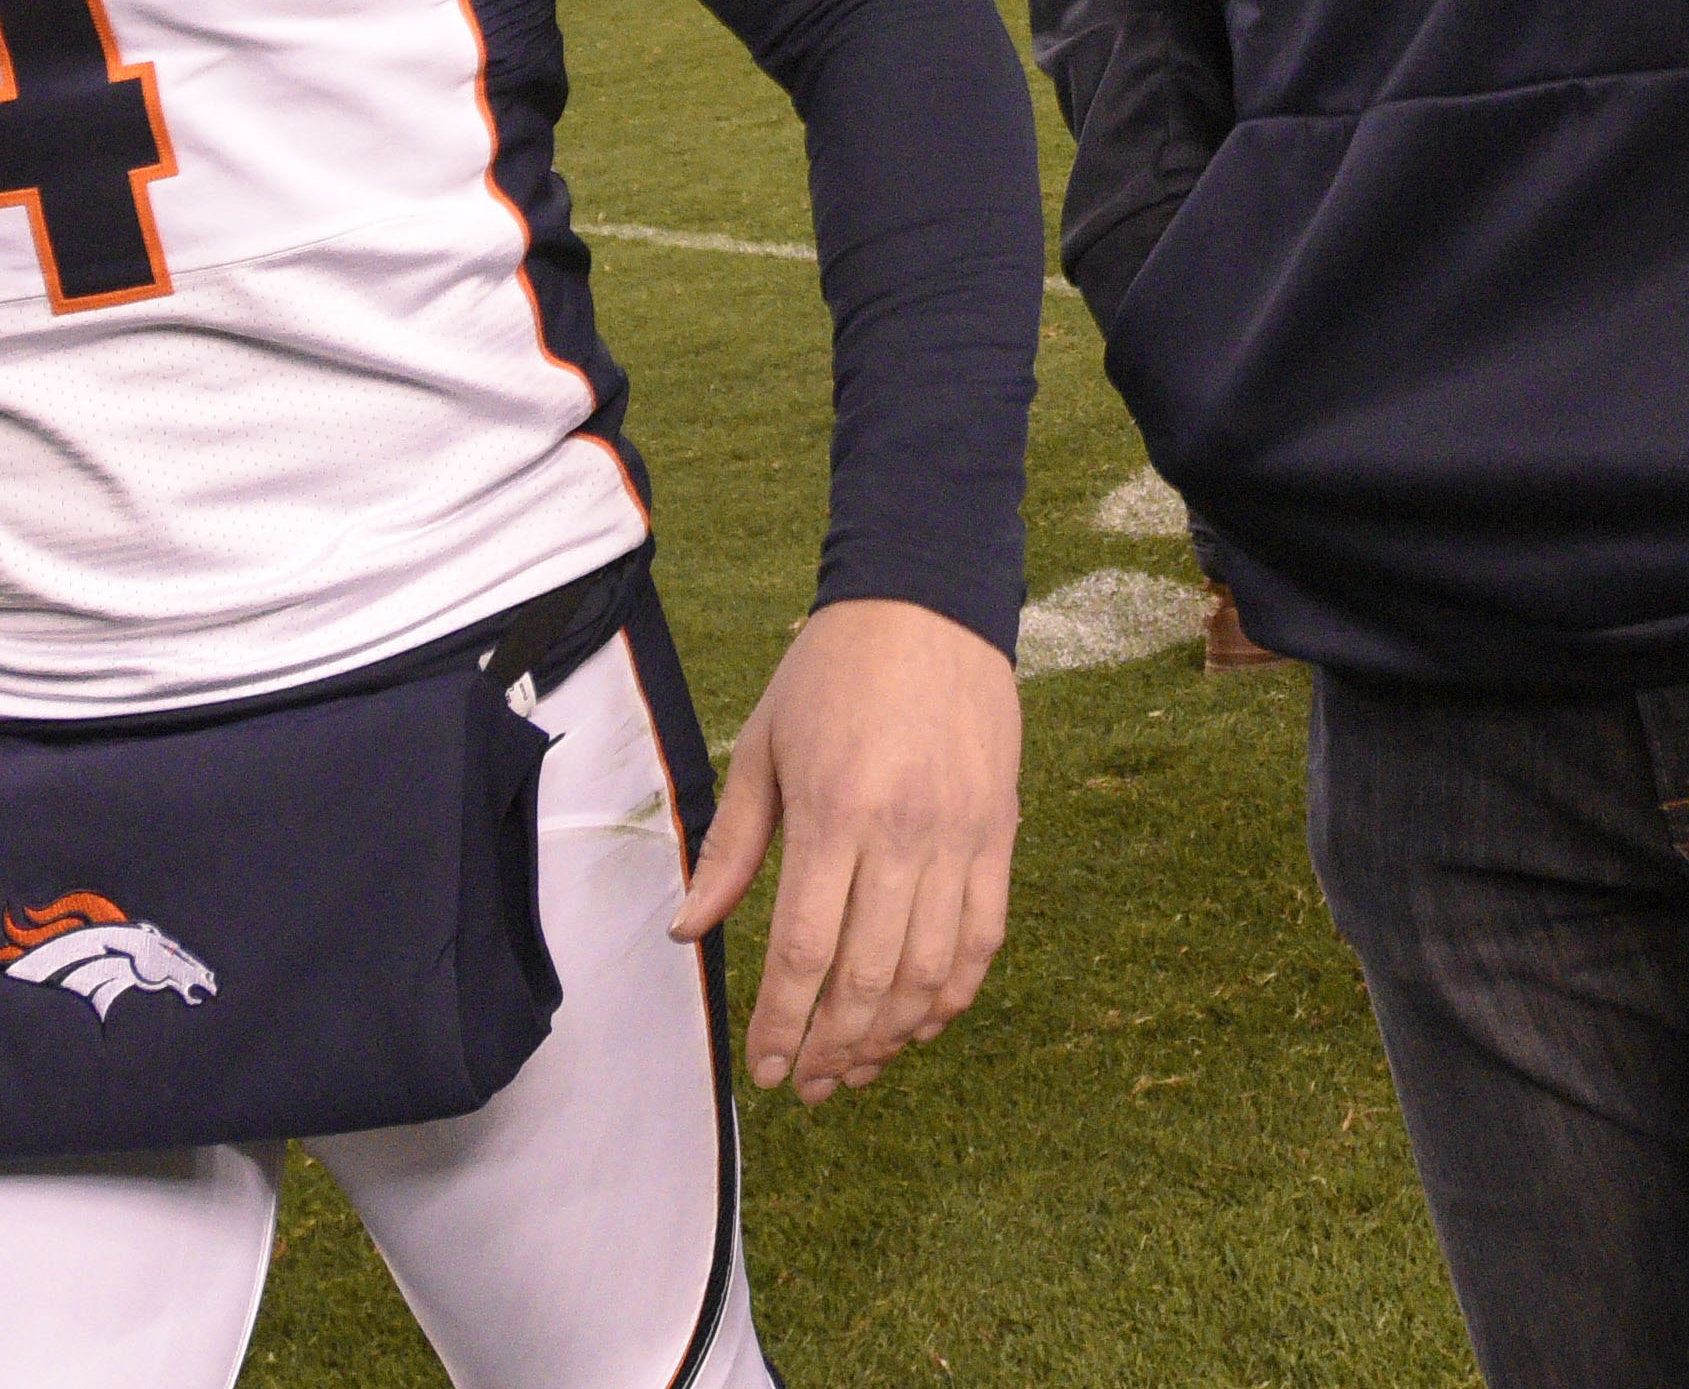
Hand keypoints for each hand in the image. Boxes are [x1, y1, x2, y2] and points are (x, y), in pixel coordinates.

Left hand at [669, 598, 1018, 1103]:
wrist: (928, 602)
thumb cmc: (830, 672)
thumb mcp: (763, 747)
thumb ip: (732, 847)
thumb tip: (688, 932)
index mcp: (834, 811)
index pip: (805, 950)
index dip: (783, 1021)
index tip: (765, 1067)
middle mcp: (904, 833)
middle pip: (869, 977)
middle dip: (833, 1047)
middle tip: (806, 1086)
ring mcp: (961, 836)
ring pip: (931, 970)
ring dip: (892, 1035)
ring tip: (855, 1069)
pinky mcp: (999, 832)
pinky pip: (984, 937)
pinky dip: (955, 993)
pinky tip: (922, 1024)